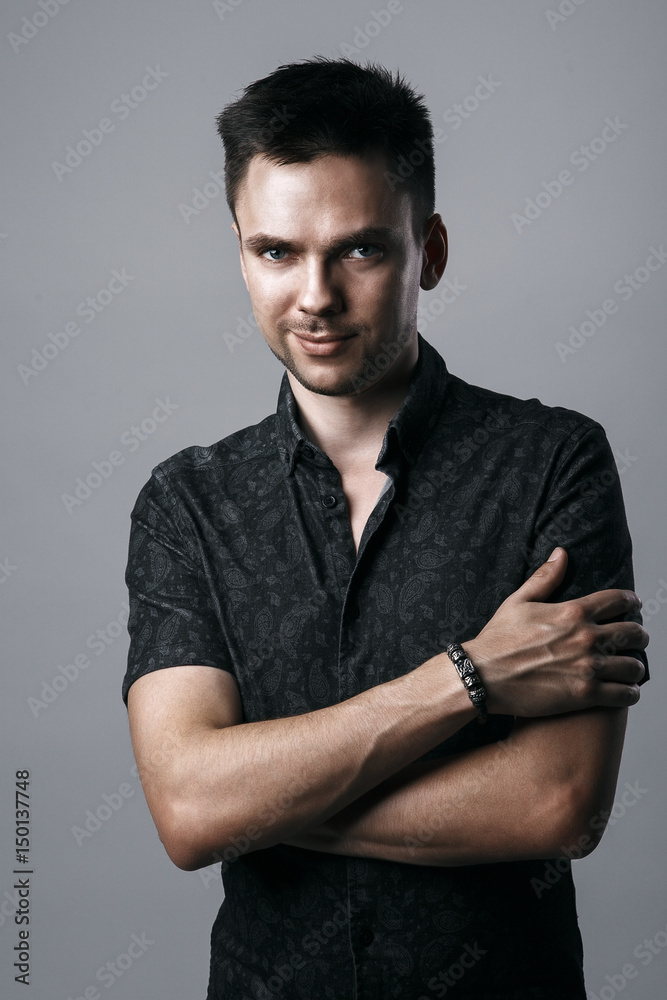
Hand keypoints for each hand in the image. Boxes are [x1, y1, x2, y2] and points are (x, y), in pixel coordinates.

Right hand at [460, 547, 647, 716]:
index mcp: (573, 611)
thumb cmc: (497, 639)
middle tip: (636, 639)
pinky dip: (630, 692)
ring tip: (630, 667)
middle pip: (633, 632)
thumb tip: (561, 554)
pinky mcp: (585, 694)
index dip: (631, 601)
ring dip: (635, 665)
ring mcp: (588, 667)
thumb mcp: (518, 601)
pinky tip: (625, 690)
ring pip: (634, 665)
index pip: (619, 600)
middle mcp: (586, 637)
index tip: (633, 605)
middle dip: (639, 635)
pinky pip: (624, 694)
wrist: (482, 676)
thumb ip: (545, 577)